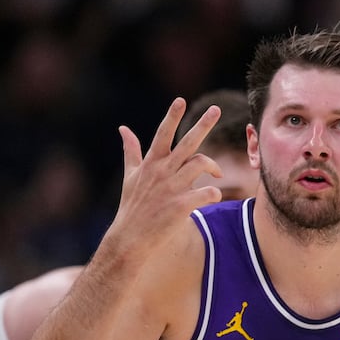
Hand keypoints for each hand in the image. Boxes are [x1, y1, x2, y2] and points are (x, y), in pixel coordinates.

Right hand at [107, 97, 222, 258]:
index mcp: (152, 163)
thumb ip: (131, 151)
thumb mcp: (130, 176)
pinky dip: (214, 193)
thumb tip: (123, 128)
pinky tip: (214, 196)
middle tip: (215, 109)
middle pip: (187, 142)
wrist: (130, 239)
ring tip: (217, 174)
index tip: (180, 100)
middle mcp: (162, 171)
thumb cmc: (132, 207)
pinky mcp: (181, 206)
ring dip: (213, 166)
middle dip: (202, 124)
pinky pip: (207, 193)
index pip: (162, 134)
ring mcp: (171, 188)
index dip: (171, 116)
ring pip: (200, 164)